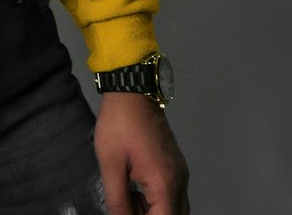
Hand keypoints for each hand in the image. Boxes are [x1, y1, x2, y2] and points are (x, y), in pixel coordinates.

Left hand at [94, 92, 189, 213]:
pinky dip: (156, 200)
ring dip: (153, 210)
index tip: (126, 213)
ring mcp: (180, 172)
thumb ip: (117, 198)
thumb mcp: (111, 163)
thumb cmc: (119, 124)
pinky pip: (172, 194)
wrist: (132, 89)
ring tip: (127, 201)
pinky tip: (134, 192)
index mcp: (165, 183)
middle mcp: (179, 181)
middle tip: (125, 208)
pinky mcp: (175, 164)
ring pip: (174, 207)